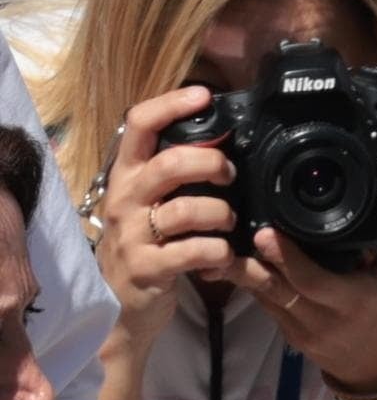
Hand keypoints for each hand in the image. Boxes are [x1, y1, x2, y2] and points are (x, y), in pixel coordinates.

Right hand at [92, 86, 239, 355]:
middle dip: (210, 164)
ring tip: (228, 222)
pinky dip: (219, 252)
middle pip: (169, 164)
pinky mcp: (147, 268)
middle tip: (231, 174)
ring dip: (220, 214)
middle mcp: (125, 198)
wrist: (123, 304)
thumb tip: (220, 144)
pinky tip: (223, 255)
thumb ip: (177, 176)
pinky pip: (194, 252)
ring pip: (186, 210)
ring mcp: (133, 234)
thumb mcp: (154, 204)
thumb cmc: (150, 245)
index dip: (171, 105)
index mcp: (128, 175)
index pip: (139, 124)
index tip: (204, 95)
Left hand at [231, 178, 376, 393]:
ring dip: (243, 270)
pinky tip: (236, 259)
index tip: (265, 233)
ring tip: (219, 240)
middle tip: (225, 231)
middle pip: (275, 288)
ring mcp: (303, 332)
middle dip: (249, 261)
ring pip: (264, 296)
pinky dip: (253, 283)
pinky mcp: (291, 337)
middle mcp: (323, 321)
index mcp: (353, 303)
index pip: (311, 281)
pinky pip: (267, 305)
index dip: (286, 258)